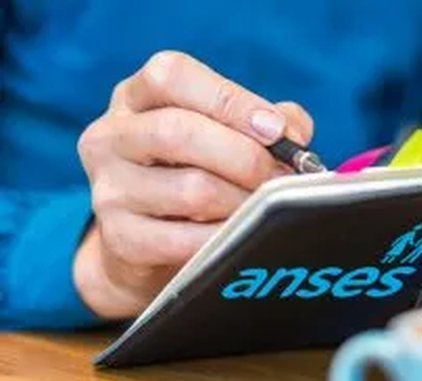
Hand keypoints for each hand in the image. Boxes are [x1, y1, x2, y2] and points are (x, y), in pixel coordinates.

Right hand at [74, 51, 313, 319]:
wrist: (144, 246)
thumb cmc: (195, 174)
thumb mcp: (224, 134)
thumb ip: (267, 122)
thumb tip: (295, 136)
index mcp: (136, 97)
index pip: (172, 76)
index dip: (231, 100)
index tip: (275, 129)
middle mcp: (111, 136)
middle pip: (180, 132)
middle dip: (246, 157)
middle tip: (283, 178)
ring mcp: (109, 189)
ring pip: (191, 190)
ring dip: (243, 201)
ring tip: (267, 208)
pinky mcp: (119, 239)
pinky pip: (186, 240)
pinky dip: (226, 237)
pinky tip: (242, 236)